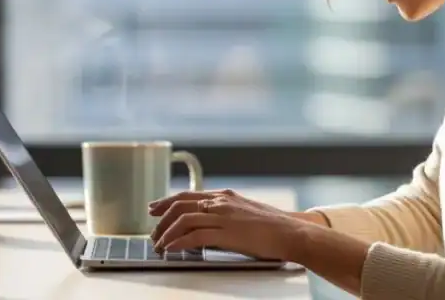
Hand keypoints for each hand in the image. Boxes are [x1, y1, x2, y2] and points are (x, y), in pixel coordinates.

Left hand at [148, 189, 308, 260]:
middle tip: (152, 231)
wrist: (291, 231)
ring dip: (167, 233)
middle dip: (162, 218)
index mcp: (225, 196)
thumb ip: (226, 212)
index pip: (188, 195)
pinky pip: (194, 236)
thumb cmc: (273, 225)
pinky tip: (171, 249)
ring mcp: (223, 216)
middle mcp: (221, 202)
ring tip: (159, 245)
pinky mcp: (227, 233)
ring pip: (184, 220)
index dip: (167, 201)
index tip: (155, 209)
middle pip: (181, 204)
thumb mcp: (245, 211)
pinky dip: (178, 243)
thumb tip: (209, 220)